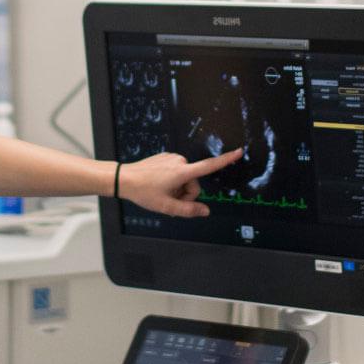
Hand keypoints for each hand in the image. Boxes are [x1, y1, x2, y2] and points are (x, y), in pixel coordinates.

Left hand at [117, 149, 242, 217]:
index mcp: (182, 172)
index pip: (209, 166)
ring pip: (185, 179)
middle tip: (169, 200)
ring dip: (177, 188)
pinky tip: (158, 184)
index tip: (239, 152)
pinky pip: (176, 172)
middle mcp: (179, 161)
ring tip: (161, 192)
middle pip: (194, 184)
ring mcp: (172, 159)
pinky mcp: (166, 158)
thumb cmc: (143, 192)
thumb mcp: (167, 207)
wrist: (124, 179)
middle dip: (185, 194)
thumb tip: (206, 211)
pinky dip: (171, 181)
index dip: (226, 160)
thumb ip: (189, 211)